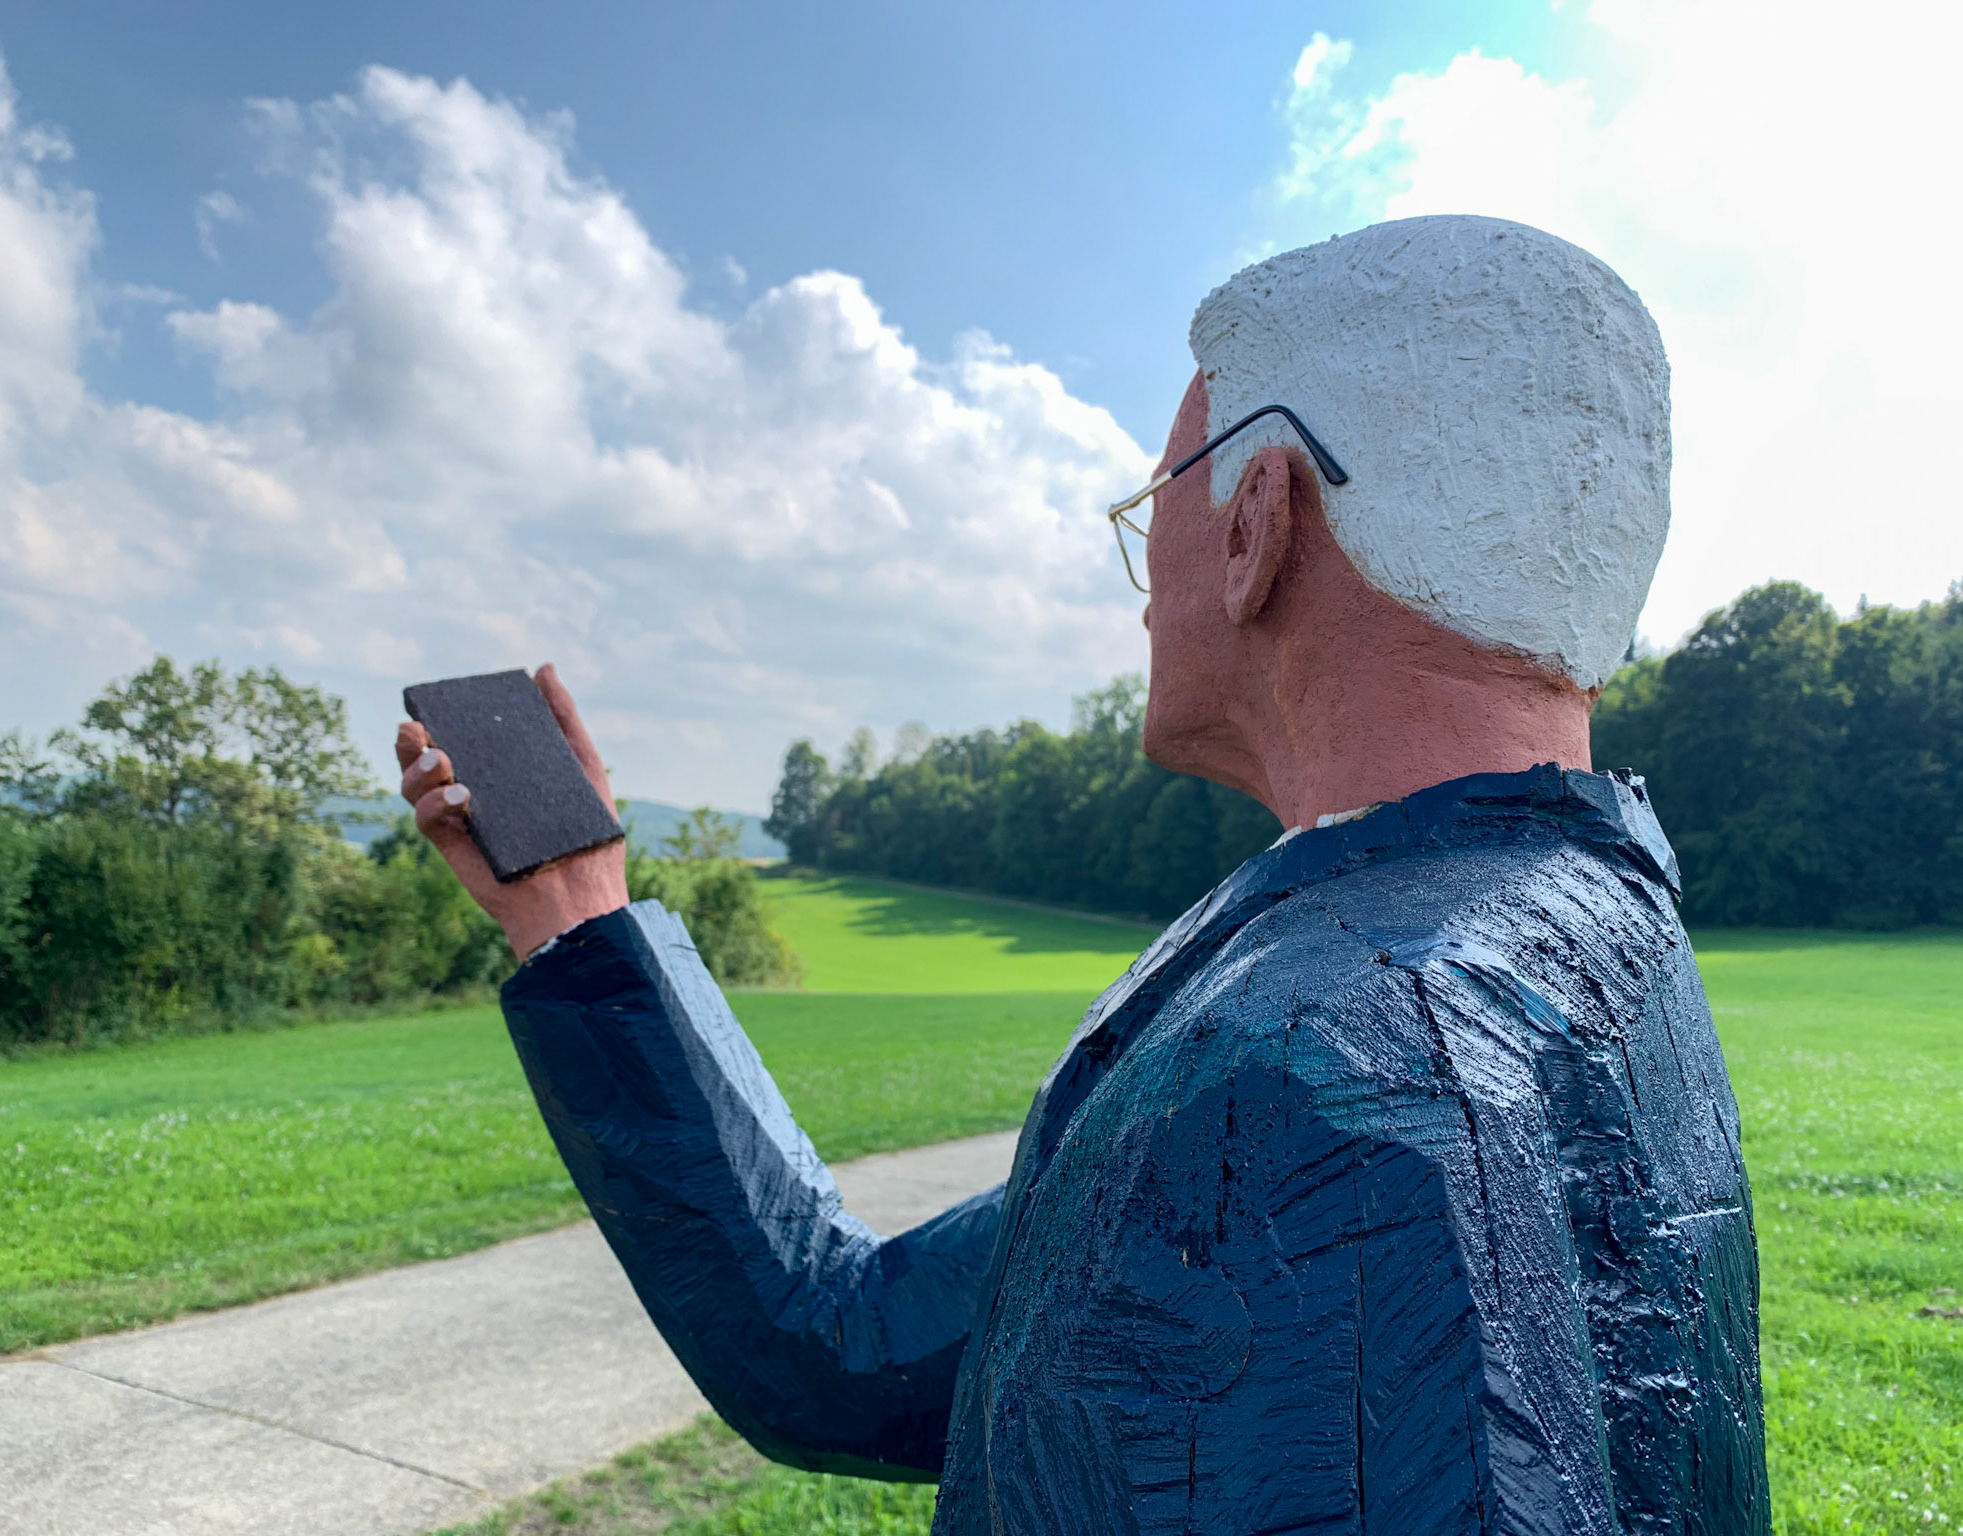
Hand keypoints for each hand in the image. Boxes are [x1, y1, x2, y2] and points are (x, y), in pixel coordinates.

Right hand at [395, 662, 629, 958]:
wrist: (583, 896)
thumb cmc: (588, 834)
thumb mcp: (581, 766)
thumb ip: (562, 719)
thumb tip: (544, 668)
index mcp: (499, 773)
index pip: (459, 739)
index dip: (440, 718)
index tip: (435, 703)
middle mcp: (473, 793)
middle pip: (424, 759)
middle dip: (410, 740)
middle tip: (415, 727)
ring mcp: (460, 820)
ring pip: (413, 786)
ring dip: (414, 766)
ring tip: (440, 758)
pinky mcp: (453, 847)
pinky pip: (424, 819)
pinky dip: (431, 802)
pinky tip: (458, 795)